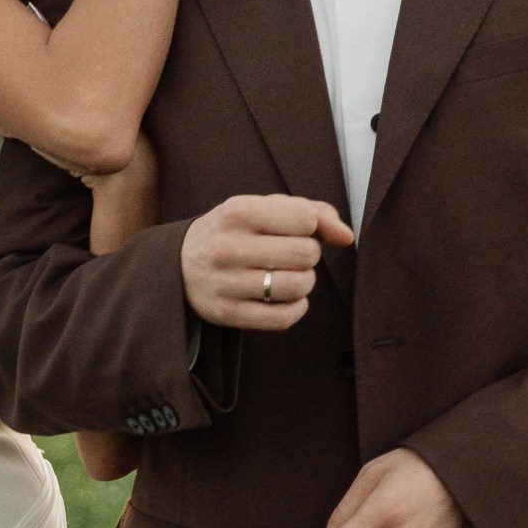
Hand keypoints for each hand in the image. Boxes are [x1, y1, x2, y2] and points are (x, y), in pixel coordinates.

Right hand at [182, 193, 353, 328]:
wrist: (181, 266)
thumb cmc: (236, 232)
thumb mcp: (264, 209)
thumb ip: (312, 212)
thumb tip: (346, 236)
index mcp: (237, 211)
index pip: (305, 219)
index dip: (310, 226)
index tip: (296, 230)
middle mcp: (228, 247)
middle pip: (306, 254)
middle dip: (309, 255)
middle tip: (292, 255)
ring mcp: (226, 283)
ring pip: (299, 286)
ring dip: (304, 282)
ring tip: (288, 275)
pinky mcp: (228, 314)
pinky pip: (285, 318)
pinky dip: (296, 308)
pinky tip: (285, 298)